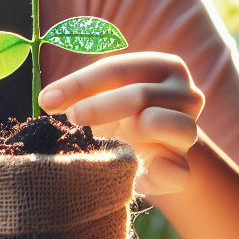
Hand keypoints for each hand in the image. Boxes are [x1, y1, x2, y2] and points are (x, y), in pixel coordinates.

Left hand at [39, 52, 203, 194]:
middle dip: (99, 107)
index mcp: (164, 66)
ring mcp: (191, 130)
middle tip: (70, 118)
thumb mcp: (104, 95)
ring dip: (131, 132)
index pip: (118, 69)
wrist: (153, 150)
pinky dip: (160, 172)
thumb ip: (82, 92)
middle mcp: (186, 93)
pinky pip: (177, 172)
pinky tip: (139, 169)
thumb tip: (47, 99)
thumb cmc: (120, 114)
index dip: (79, 84)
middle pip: (140, 95)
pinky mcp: (185, 167)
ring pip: (167, 125)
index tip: (47, 100)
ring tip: (108, 139)